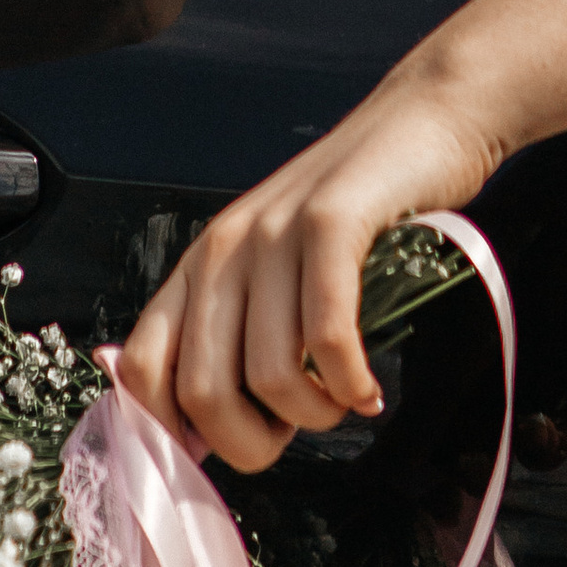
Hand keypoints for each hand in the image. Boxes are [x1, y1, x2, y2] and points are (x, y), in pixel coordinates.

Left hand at [114, 76, 496, 472]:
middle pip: (202, 392)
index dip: (178, 432)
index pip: (142, 369)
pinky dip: (349, 384)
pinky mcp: (332, 223)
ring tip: (342, 400)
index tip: (232, 444)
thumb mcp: (278, 268)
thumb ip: (238, 333)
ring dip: (314, 416)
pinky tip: (368, 388)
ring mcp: (274, 232)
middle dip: (254, 443)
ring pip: (268, 375)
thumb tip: (200, 435)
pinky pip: (326, 338)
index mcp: (200, 265)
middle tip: (299, 429)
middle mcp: (224, 247)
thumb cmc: (358, 214)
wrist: (424, 121)